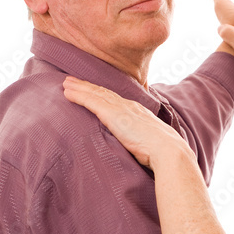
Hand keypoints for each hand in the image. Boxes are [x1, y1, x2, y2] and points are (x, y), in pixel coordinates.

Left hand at [62, 76, 191, 168]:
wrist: (168, 151)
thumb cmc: (162, 152)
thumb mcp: (150, 143)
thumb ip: (142, 141)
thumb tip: (140, 150)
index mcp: (137, 112)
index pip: (115, 100)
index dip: (101, 93)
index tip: (90, 89)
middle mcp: (129, 106)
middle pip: (104, 93)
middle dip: (87, 86)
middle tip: (71, 80)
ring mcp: (121, 109)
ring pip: (96, 94)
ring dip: (79, 88)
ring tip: (66, 83)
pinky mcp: (113, 115)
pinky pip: (92, 102)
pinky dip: (79, 96)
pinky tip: (67, 93)